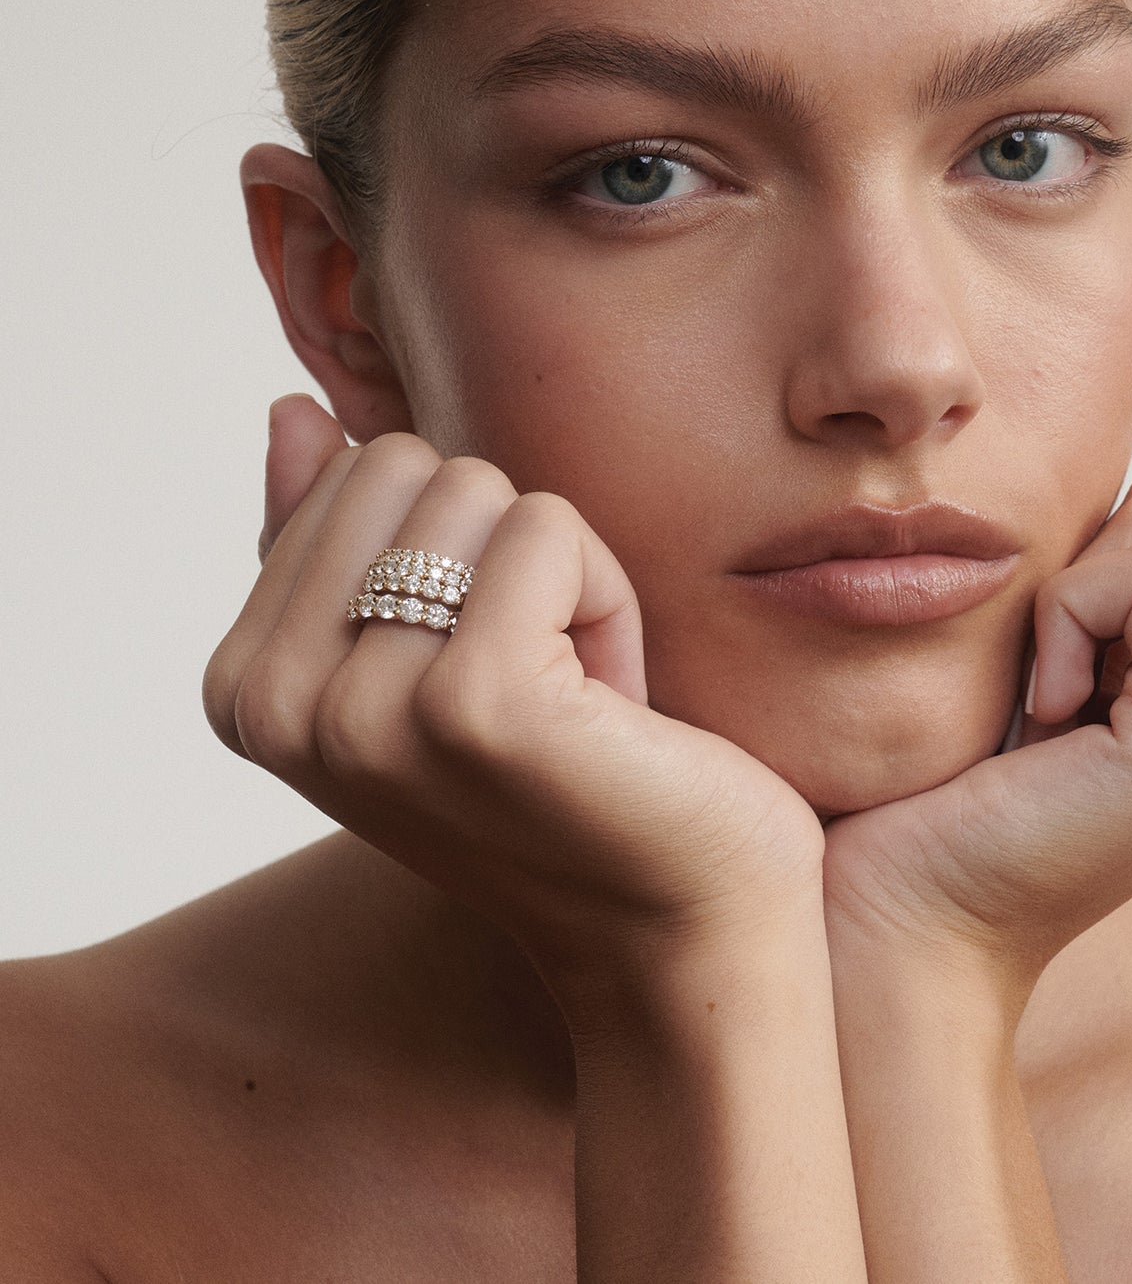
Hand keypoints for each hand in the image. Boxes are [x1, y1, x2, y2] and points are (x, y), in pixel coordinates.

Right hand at [204, 397, 825, 996]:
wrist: (674, 929)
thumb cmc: (565, 785)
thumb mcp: (424, 658)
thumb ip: (340, 542)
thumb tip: (292, 411)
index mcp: (246, 688)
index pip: (355, 470)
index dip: (453, 552)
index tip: (483, 666)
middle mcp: (279, 705)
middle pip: (409, 463)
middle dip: (500, 553)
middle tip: (536, 678)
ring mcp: (368, 710)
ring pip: (482, 490)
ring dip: (560, 582)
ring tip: (573, 701)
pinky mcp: (477, 704)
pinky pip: (549, 529)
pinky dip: (606, 600)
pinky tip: (611, 707)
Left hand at [822, 454, 1131, 992]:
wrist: (910, 912)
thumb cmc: (953, 788)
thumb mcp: (1060, 650)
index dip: (1090, 566)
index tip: (1056, 675)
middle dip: (1085, 577)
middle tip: (1049, 693)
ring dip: (1069, 603)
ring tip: (1050, 709)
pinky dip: (1067, 621)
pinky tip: (1050, 715)